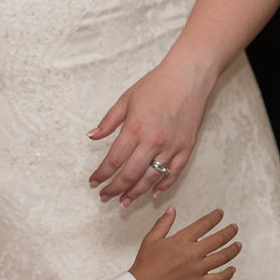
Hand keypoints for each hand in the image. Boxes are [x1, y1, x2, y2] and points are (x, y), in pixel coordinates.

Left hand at [87, 55, 214, 205]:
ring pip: (151, 179)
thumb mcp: (126, 99)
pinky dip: (163, 186)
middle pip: (130, 174)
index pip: (113, 160)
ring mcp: (171, 147)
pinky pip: (174, 173)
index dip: (101, 175)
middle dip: (114, 189)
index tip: (93, 182)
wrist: (188, 77)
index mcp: (134, 128)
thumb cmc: (156, 85)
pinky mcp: (186, 148)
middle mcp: (153, 141)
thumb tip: (91, 136)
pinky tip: (153, 194)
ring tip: (124, 202)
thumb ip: (108, 122)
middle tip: (104, 197)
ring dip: (135, 193)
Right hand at [127, 207, 240, 279]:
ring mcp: (198, 269)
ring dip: (233, 249)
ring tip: (238, 244)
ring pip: (222, 257)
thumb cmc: (146, 263)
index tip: (220, 213)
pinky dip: (228, 273)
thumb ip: (164, 223)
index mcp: (182, 240)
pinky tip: (232, 269)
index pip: (204, 224)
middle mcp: (193, 253)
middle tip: (234, 227)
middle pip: (218, 239)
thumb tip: (172, 209)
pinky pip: (219, 278)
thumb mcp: (151, 238)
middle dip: (229, 231)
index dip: (215, 217)